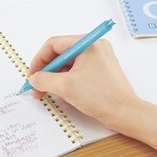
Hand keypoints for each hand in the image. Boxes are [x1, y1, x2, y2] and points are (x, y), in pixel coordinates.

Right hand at [27, 35, 141, 131]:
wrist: (125, 113)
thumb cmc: (101, 96)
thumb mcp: (65, 86)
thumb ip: (44, 79)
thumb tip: (34, 78)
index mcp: (88, 43)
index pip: (54, 44)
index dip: (39, 60)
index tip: (32, 75)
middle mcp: (94, 47)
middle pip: (61, 54)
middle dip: (47, 71)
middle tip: (37, 85)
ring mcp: (99, 59)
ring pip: (69, 64)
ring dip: (56, 77)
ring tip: (48, 92)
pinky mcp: (101, 71)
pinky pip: (78, 71)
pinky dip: (67, 81)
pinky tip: (63, 93)